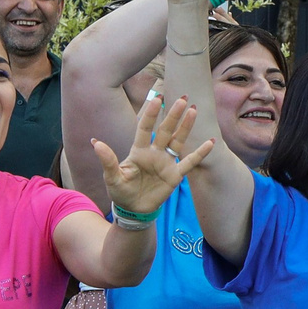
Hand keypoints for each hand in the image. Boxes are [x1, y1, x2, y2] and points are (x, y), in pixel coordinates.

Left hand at [94, 89, 213, 215]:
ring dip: (186, 127)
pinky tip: (210, 142)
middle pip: (165, 130)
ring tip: (193, 110)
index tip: (157, 99)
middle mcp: (154, 152)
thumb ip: (107, 160)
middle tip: (181, 99)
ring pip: (178, 141)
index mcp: (138, 150)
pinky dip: (200, 153)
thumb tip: (96, 142)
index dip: (150, 114)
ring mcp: (166, 163)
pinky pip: (190, 162)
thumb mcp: (111, 177)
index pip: (145, 128)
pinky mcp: (175, 175)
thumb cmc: (120, 191)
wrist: (133, 209)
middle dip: (173, 115)